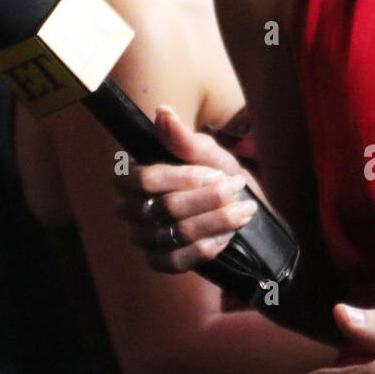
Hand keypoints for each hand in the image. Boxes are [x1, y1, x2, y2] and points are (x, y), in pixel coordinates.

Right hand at [113, 104, 258, 271]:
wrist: (239, 210)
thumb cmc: (218, 175)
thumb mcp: (208, 154)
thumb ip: (184, 138)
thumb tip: (162, 111)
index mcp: (135, 175)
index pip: (142, 179)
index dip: (181, 178)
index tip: (217, 173)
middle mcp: (131, 208)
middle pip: (163, 207)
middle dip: (207, 199)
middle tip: (238, 188)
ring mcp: (143, 237)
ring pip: (174, 233)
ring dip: (215, 221)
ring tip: (243, 210)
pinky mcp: (159, 261)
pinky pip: (177, 261)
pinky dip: (206, 247)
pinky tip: (227, 236)